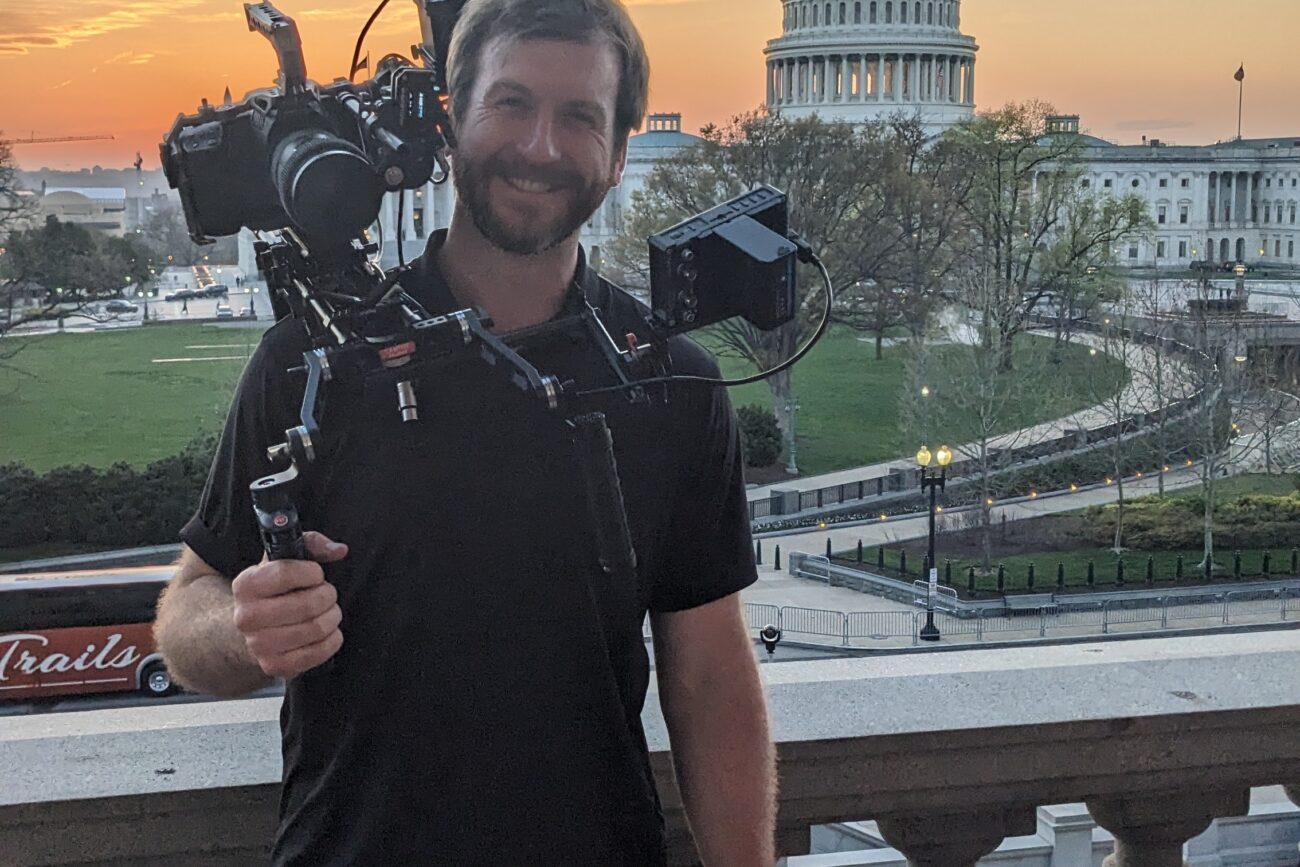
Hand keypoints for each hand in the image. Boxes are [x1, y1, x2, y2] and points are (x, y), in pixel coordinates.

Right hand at [231, 531, 348, 678]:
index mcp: (245, 584)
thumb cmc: (276, 589)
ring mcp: (258, 645)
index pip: (286, 573)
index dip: (312, 572)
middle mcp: (246, 617)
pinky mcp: (275, 666)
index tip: (316, 574)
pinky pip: (319, 652)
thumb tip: (338, 550)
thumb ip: (312, 544)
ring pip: (316, 628)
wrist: (254, 627)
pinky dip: (332, 639)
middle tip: (326, 594)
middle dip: (327, 595)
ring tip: (327, 611)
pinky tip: (327, 631)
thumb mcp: (286, 559)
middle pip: (308, 605)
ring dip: (332, 616)